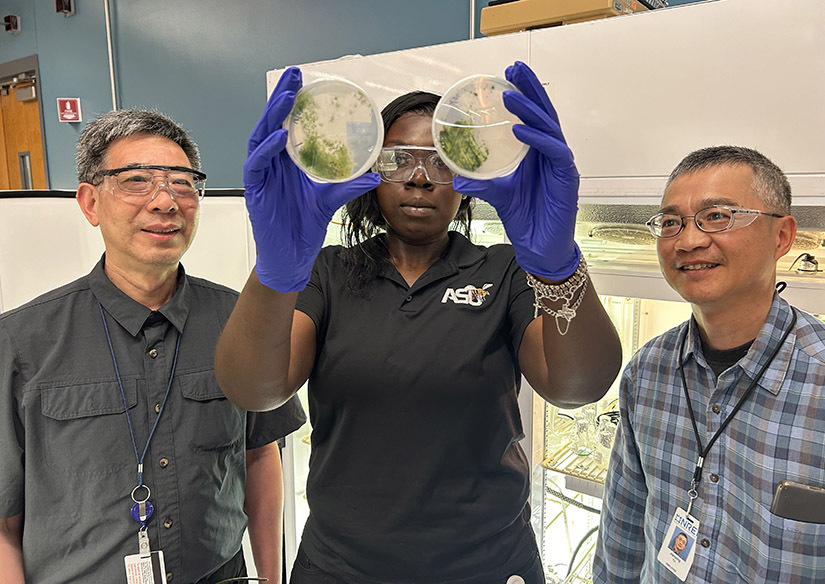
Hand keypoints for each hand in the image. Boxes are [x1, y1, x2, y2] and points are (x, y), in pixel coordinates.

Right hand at [243, 67, 380, 291]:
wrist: (290, 258)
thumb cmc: (303, 228)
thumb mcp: (331, 201)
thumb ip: (349, 186)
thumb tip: (376, 174)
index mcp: (287, 164)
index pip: (287, 126)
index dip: (293, 103)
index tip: (304, 81)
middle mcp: (271, 165)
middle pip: (272, 124)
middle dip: (281, 98)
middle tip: (294, 76)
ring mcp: (261, 177)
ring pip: (260, 138)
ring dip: (272, 116)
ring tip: (287, 96)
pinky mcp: (254, 191)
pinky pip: (256, 166)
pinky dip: (267, 150)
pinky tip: (279, 136)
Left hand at [453, 61, 580, 280]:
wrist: (540, 247)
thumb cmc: (526, 219)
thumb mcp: (497, 195)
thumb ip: (481, 184)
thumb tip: (456, 177)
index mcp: (536, 153)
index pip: (532, 116)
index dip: (523, 93)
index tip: (507, 74)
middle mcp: (550, 154)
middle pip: (543, 113)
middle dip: (530, 88)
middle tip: (515, 67)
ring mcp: (560, 165)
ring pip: (549, 128)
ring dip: (530, 110)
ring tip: (510, 95)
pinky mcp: (567, 178)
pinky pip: (555, 153)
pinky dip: (538, 139)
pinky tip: (521, 130)